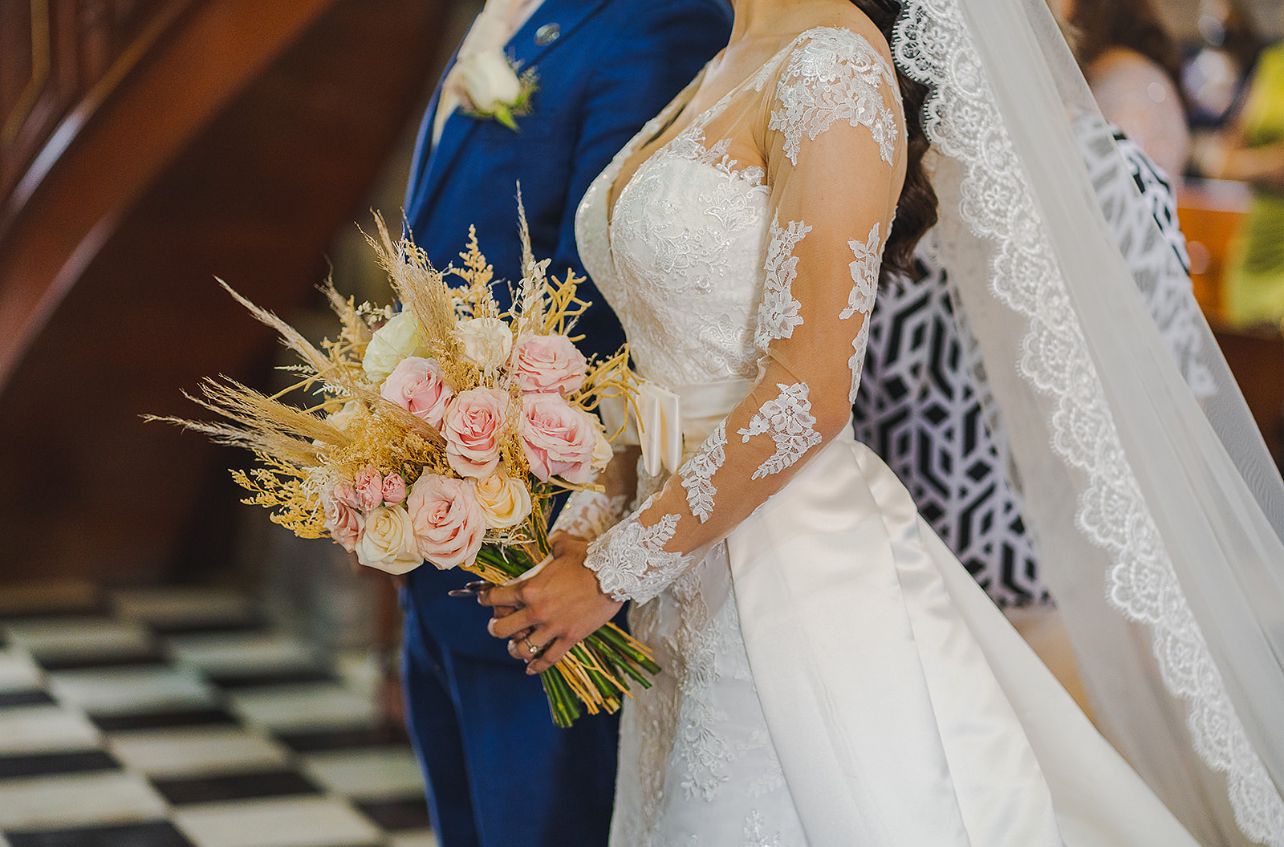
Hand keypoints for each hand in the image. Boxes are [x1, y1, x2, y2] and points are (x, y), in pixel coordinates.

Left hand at [479, 534, 622, 674]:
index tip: (484, 599)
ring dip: (514, 649)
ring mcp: (553, 627)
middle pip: (501, 629)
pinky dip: (537, 666)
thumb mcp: (564, 545)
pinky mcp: (570, 638)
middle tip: (498, 625)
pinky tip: (530, 668)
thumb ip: (551, 545)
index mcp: (530, 588)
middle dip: (495, 627)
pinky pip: (548, 659)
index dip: (485, 598)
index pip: (495, 597)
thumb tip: (549, 541)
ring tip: (515, 647)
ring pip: (522, 649)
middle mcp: (536, 611)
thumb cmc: (589, 557)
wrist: (615, 575)